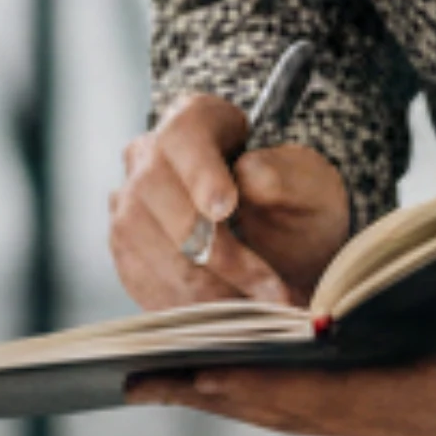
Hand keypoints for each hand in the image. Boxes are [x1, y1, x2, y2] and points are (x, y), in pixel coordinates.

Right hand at [108, 92, 351, 310]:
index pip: (184, 137)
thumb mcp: (311, 185)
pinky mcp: (124, 248)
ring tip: (257, 311)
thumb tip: (247, 177)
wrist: (283, 243)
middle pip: (160, 199)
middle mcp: (149, 157)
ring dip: (206, 288)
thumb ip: (283, 176)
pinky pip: (142, 280)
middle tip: (270, 290)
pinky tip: (227, 314)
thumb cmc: (297, 205)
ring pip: (148, 244)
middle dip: (218, 253)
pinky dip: (187, 304)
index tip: (226, 209)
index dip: (200, 174)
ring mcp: (128, 203)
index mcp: (195, 121)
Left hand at [128, 261, 435, 435]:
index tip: (186, 374)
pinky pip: (326, 398)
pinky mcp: (417, 393)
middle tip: (136, 380)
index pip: (323, 401)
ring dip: (235, 393)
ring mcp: (414, 410)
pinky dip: (274, 384)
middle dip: (217, 395)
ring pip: (304, 410)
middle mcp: (415, 417)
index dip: (253, 386)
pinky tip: (233, 363)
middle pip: (297, 414)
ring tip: (161, 375)